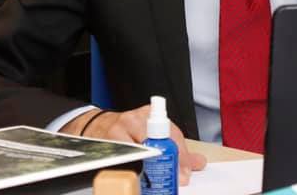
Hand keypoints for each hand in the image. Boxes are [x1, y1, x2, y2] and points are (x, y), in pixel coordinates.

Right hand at [61, 105, 206, 185]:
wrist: (98, 126)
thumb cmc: (129, 130)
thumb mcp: (155, 132)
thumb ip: (177, 148)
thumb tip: (198, 163)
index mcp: (150, 114)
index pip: (170, 133)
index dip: (180, 155)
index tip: (184, 173)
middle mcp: (133, 120)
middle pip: (153, 143)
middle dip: (164, 163)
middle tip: (172, 179)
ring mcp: (117, 132)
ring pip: (136, 152)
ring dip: (147, 169)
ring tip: (155, 182)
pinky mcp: (106, 146)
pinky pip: (120, 161)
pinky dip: (130, 172)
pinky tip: (137, 178)